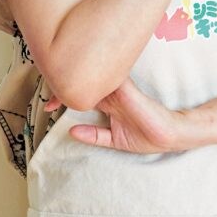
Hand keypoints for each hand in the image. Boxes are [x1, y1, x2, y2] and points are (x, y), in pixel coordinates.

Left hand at [44, 77, 188, 153]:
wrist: (170, 134)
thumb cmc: (147, 136)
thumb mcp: (115, 140)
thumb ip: (95, 135)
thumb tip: (71, 132)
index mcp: (109, 102)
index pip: (84, 93)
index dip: (66, 96)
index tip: (48, 106)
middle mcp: (112, 92)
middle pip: (85, 82)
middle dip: (65, 85)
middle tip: (47, 93)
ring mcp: (119, 89)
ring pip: (94, 77)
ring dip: (76, 79)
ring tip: (56, 82)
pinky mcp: (126, 90)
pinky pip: (109, 78)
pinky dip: (95, 76)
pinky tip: (80, 78)